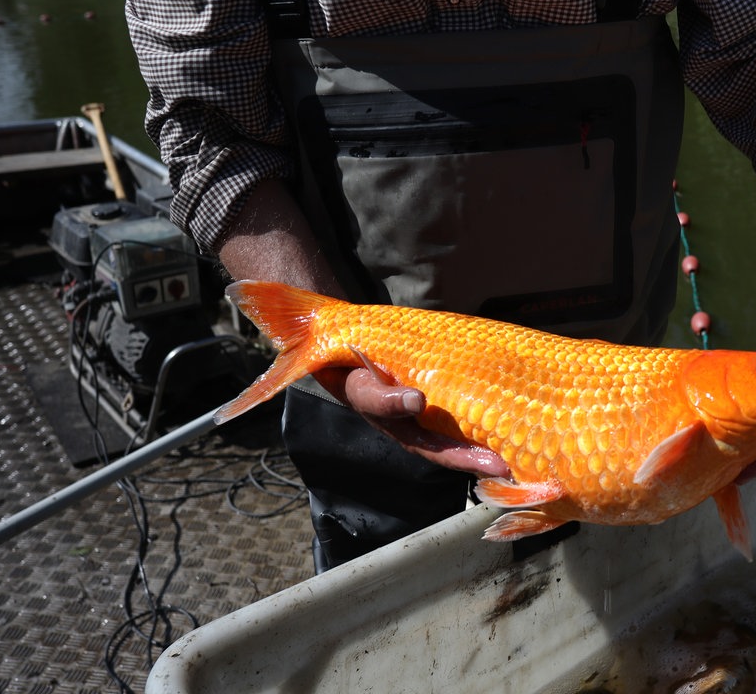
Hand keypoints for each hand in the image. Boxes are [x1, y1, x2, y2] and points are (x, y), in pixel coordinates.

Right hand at [217, 181, 509, 477]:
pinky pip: (455, 435)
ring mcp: (411, 419)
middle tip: (490, 462)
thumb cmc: (327, 329)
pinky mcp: (433, 417)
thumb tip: (245, 292)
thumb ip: (282, 310)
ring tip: (506, 463)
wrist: (340, 342)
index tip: (413, 397)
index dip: (392, 400)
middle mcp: (387, 411)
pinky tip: (511, 451)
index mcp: (360, 389)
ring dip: (474, 455)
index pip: (376, 399)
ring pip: (443, 444)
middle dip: (455, 453)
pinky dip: (479, 444)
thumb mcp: (309, 322)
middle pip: (421, 439)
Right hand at [312, 366, 510, 477]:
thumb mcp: (365, 391)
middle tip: (520, 461)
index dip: (469, 460)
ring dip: (496, 437)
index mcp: (412, 436)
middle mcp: (430, 433)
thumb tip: (417, 402)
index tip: (497, 466)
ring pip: (472, 432)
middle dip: (491, 456)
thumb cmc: (359, 380)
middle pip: (466, 449)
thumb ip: (386, 400)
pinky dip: (491, 412)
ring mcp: (439, 418)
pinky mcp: (447, 401)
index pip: (445, 453)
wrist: (353, 362)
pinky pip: (471, 409)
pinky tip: (513, 412)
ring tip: (526, 443)